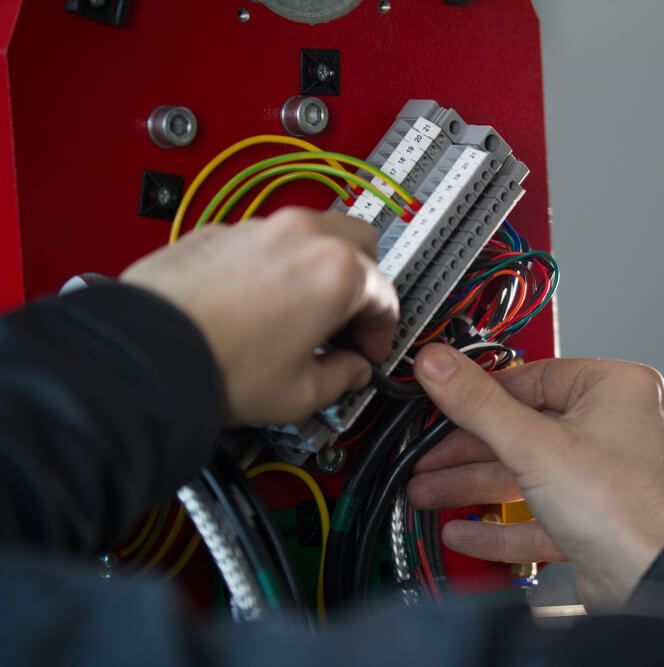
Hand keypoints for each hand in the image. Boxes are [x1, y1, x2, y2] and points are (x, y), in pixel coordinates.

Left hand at [121, 209, 397, 423]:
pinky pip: (264, 240)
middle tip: (345, 321)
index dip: (381, 332)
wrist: (143, 355)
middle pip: (360, 243)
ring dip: (318, 267)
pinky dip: (273, 264)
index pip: (386, 295)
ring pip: (311, 234)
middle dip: (362, 281)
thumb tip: (350, 370)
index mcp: (338, 270)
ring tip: (299, 312)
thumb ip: (342, 377)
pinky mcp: (218, 231)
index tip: (367, 352)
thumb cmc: (220, 368)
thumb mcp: (300, 393)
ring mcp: (258, 227)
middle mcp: (303, 235)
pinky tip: (256, 303)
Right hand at [409, 345, 663, 609]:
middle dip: (469, 450)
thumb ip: (479, 404)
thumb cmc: (621, 508)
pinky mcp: (593, 520)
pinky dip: (499, 524)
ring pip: (526, 473)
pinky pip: (537, 514)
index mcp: (615, 389)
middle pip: (524, 429)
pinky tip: (463, 530)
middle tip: (428, 456)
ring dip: (475, 486)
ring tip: (428, 492)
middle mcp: (614, 428)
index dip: (484, 393)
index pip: (534, 377)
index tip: (444, 398)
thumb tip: (440, 366)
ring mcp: (604, 477)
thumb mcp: (533, 444)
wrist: (650, 584)